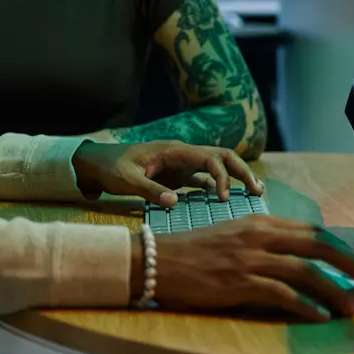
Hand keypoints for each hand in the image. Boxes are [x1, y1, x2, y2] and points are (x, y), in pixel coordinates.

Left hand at [71, 140, 260, 207]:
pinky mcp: (177, 176)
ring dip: (235, 177)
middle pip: (221, 156)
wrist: (95, 164)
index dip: (222, 176)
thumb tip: (175, 202)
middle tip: (257, 191)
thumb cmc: (109, 168)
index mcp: (173, 150)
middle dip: (242, 171)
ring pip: (216, 166)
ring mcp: (181, 165)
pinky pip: (204, 180)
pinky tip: (229, 202)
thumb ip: (149, 190)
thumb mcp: (126, 180)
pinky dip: (219, 187)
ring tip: (254, 193)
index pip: (209, 158)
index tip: (223, 199)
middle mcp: (182, 154)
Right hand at [154, 217, 353, 320]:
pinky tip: (320, 317)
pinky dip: (306, 306)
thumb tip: (298, 260)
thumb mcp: (232, 236)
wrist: (155, 261)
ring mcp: (249, 260)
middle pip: (317, 246)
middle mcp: (258, 237)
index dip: (341, 248)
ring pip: (306, 272)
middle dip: (349, 265)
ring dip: (335, 291)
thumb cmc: (193, 252)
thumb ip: (263, 243)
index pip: (311, 230)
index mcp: (258, 222)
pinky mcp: (239, 283)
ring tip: (352, 307)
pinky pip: (282, 295)